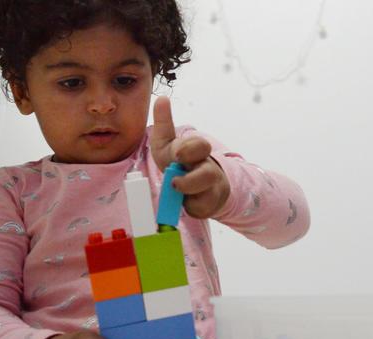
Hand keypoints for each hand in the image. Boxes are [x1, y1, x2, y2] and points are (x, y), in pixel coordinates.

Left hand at [150, 96, 229, 218]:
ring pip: (206, 188)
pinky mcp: (208, 204)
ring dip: (189, 187)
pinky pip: (201, 207)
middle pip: (207, 170)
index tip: (176, 154)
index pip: (199, 146)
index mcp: (196, 151)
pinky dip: (190, 206)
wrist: (200, 187)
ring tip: (175, 188)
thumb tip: (162, 98)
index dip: (188, 149)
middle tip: (175, 175)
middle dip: (191, 171)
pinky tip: (183, 202)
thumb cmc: (181, 163)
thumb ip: (164, 124)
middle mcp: (207, 167)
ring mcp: (210, 186)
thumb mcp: (168, 145)